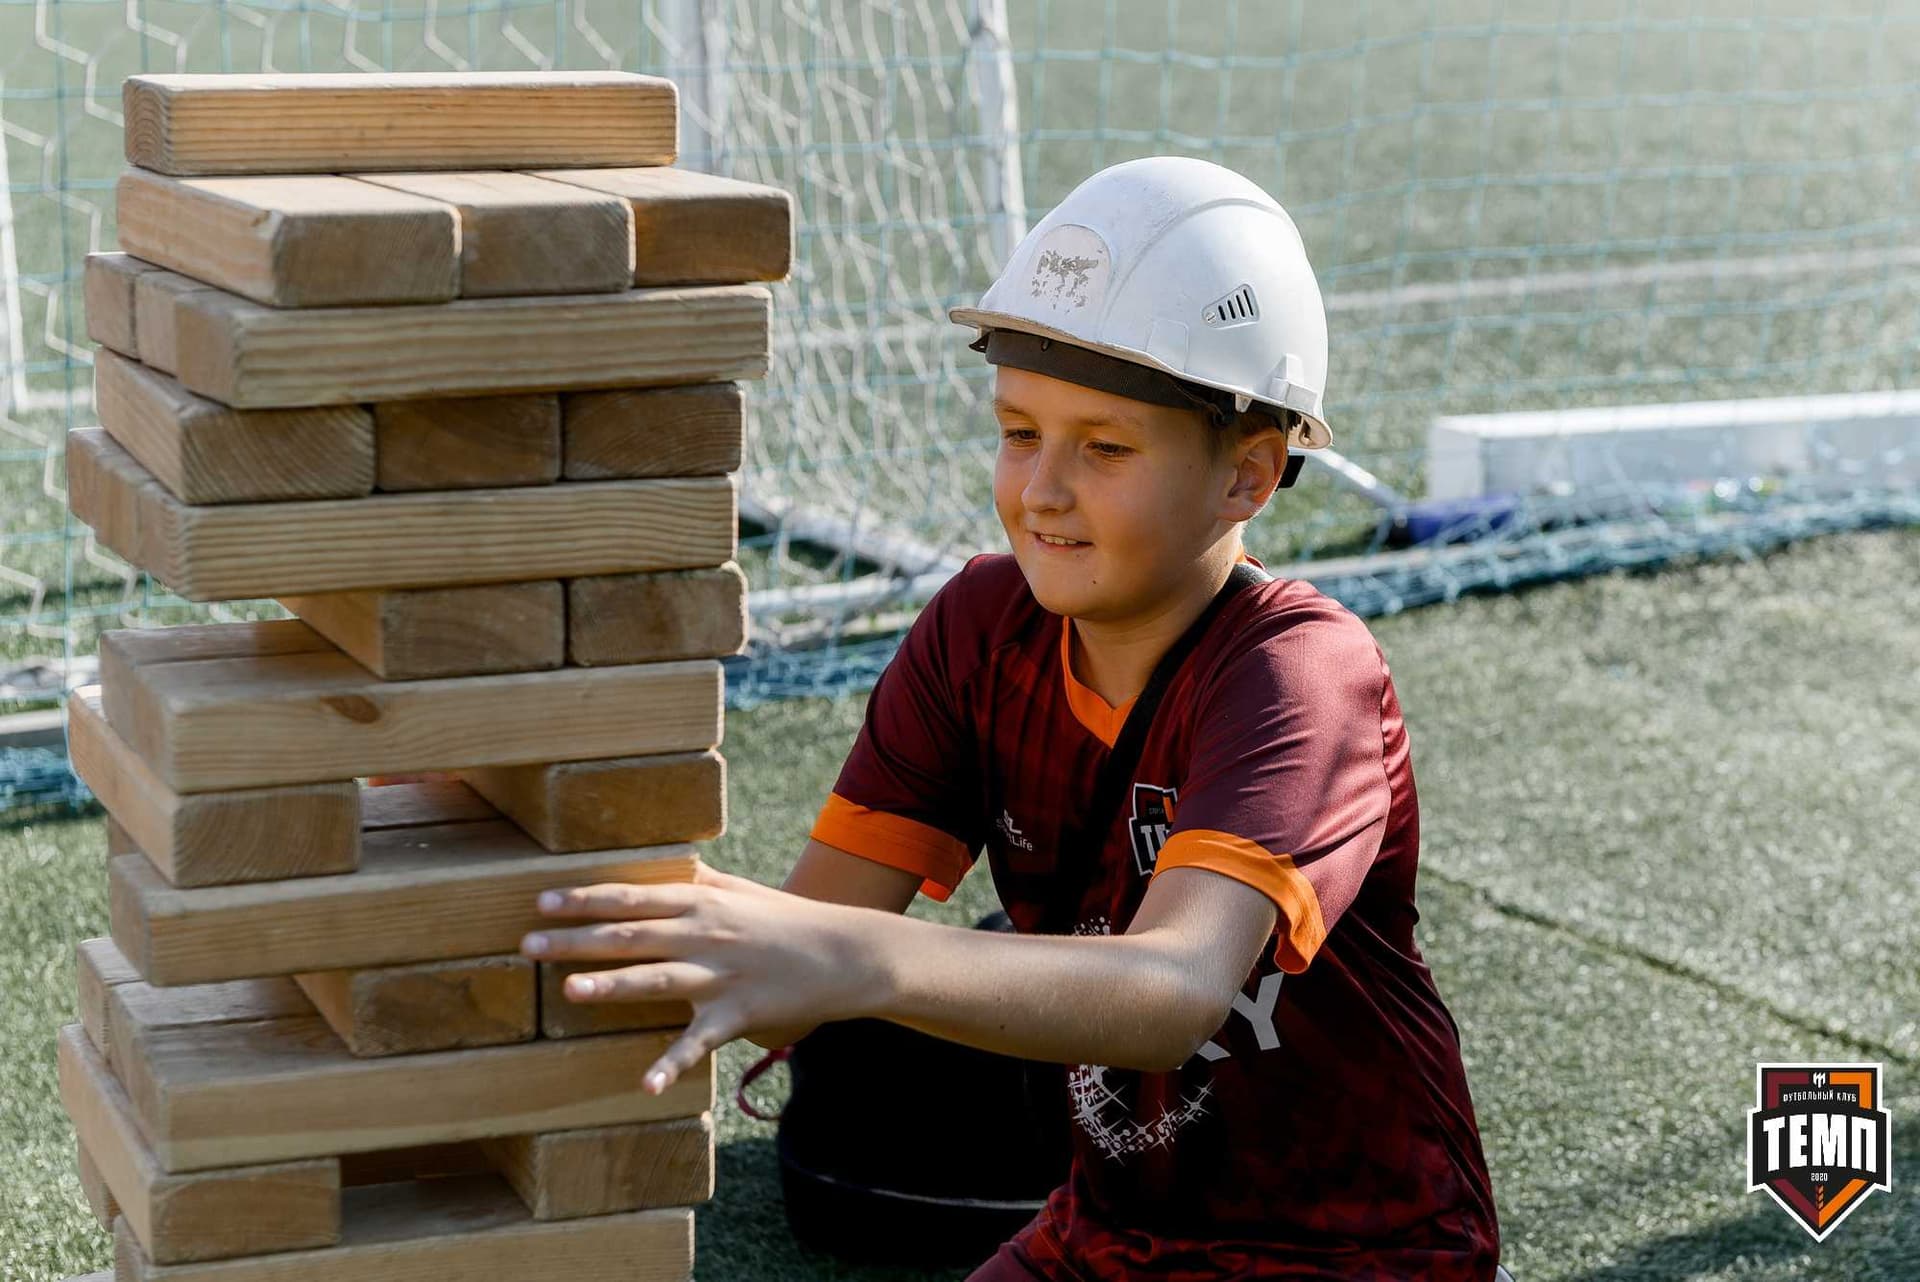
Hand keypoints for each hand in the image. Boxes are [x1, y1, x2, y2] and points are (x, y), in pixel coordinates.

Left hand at [521, 859, 885, 1095]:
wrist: (847, 952)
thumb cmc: (789, 920)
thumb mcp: (741, 890)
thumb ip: (698, 879)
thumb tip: (663, 862)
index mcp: (703, 901)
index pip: (634, 895)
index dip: (586, 898)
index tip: (542, 899)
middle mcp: (706, 933)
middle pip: (633, 934)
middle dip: (578, 939)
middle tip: (528, 944)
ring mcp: (722, 975)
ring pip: (659, 979)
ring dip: (613, 985)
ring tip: (570, 992)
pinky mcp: (740, 1013)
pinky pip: (700, 1041)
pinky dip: (673, 1063)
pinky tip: (646, 1084)